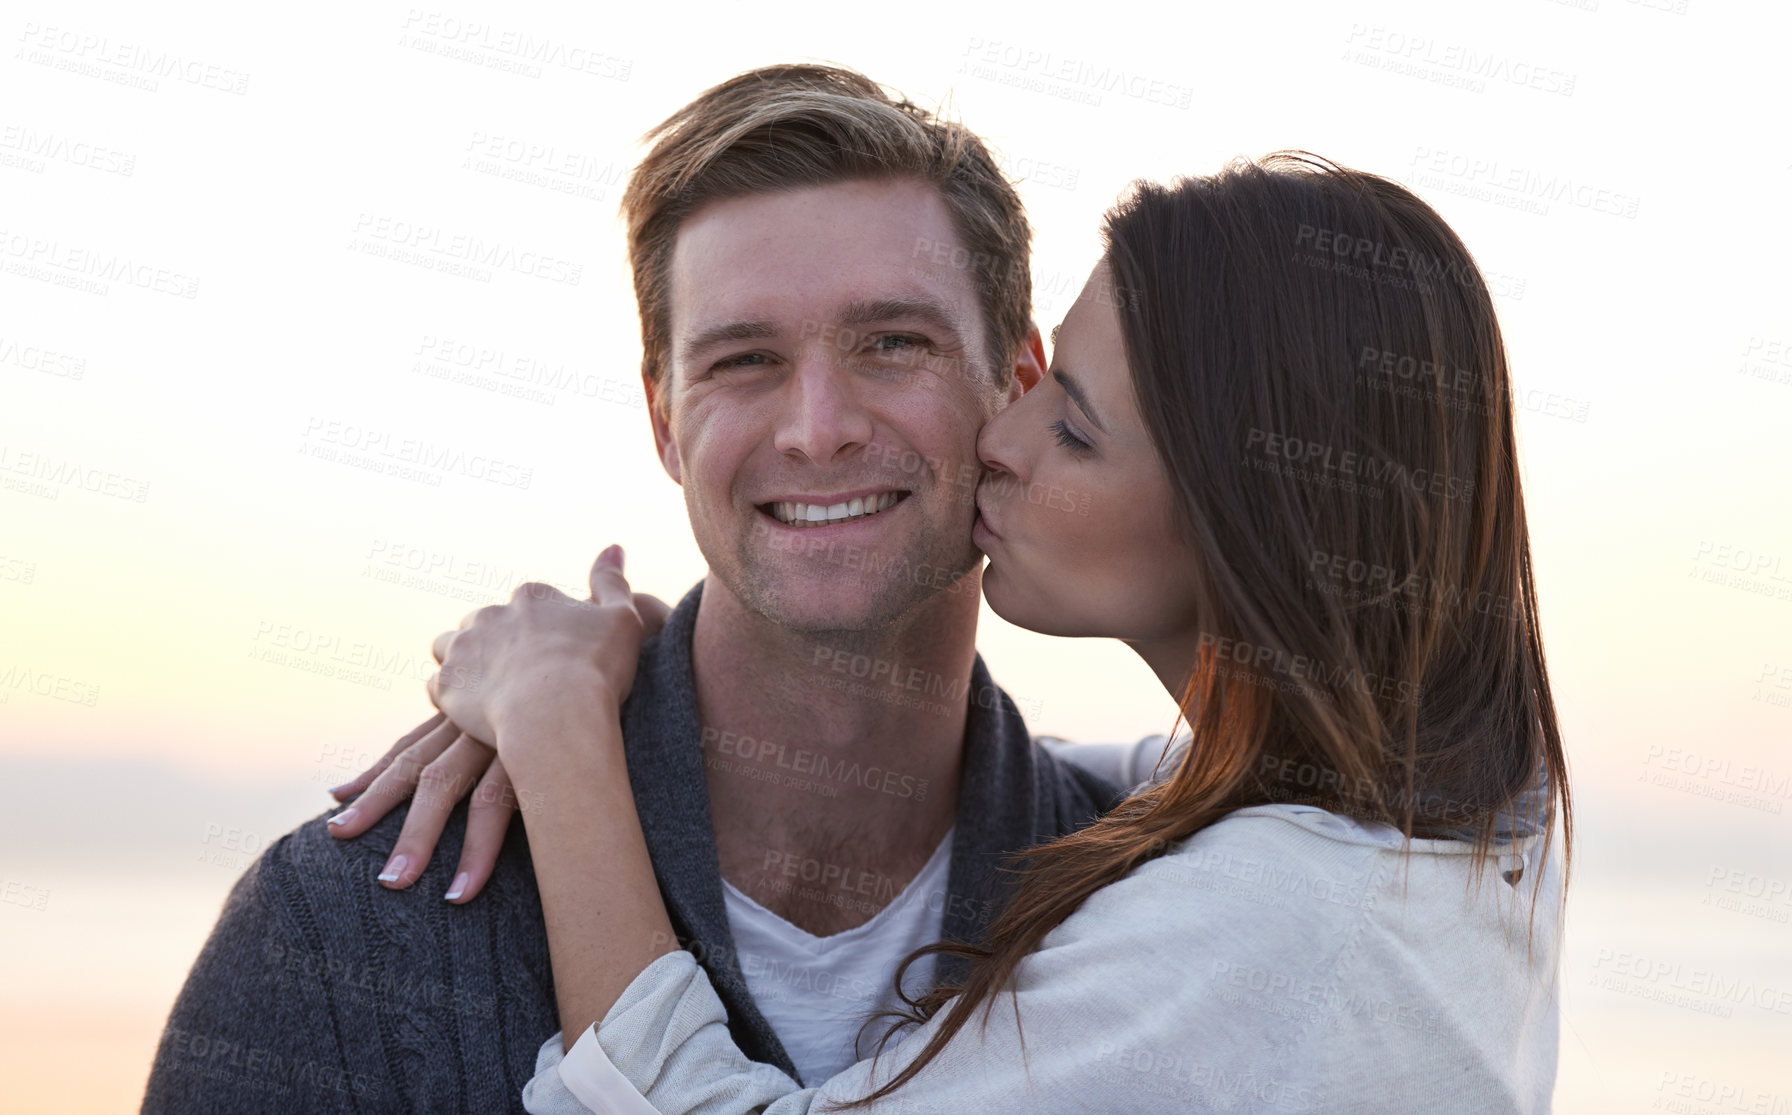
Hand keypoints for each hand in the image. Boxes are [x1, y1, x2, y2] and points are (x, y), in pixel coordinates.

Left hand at [327, 546, 667, 901]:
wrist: (625, 644)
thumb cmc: (619, 629)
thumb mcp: (610, 606)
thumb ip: (605, 583)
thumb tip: (613, 546)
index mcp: (489, 663)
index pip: (433, 707)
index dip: (397, 745)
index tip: (356, 779)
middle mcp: (478, 698)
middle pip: (417, 754)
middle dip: (377, 795)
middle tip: (339, 826)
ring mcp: (494, 725)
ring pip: (439, 786)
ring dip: (415, 838)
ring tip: (390, 881)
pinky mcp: (522, 754)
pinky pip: (495, 812)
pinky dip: (477, 852)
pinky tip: (458, 894)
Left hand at [426, 546, 652, 769]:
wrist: (559, 714)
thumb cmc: (596, 667)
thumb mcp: (622, 618)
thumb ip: (611, 582)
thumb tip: (613, 547)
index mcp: (531, 598)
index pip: (526, 604)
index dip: (539, 629)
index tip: (554, 654)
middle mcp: (491, 614)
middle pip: (484, 622)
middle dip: (495, 641)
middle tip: (521, 676)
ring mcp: (464, 648)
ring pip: (449, 646)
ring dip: (463, 661)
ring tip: (488, 689)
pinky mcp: (446, 684)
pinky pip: (437, 686)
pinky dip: (451, 695)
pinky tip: (473, 710)